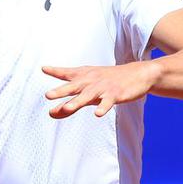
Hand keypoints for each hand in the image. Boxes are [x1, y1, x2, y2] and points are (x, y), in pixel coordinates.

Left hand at [42, 62, 158, 118]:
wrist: (138, 74)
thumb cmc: (108, 81)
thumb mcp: (88, 91)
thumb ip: (69, 103)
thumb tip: (50, 113)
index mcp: (84, 76)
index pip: (67, 73)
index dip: (55, 71)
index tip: (44, 68)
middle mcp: (91, 81)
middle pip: (74, 86)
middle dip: (61, 91)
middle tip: (48, 95)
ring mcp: (103, 88)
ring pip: (88, 95)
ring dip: (77, 101)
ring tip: (67, 108)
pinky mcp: (115, 94)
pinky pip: (107, 102)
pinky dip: (103, 108)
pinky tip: (97, 114)